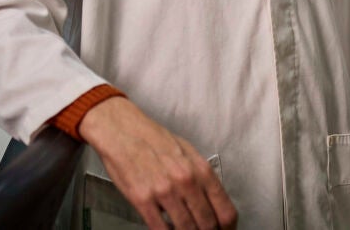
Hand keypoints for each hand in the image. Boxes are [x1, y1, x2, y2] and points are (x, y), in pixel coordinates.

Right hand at [77, 96, 237, 229]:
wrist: (122, 130)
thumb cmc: (153, 139)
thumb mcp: (188, 153)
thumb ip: (202, 179)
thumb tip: (213, 205)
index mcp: (201, 170)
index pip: (226, 212)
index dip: (227, 229)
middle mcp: (186, 181)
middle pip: (208, 225)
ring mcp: (164, 192)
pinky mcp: (143, 199)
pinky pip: (160, 229)